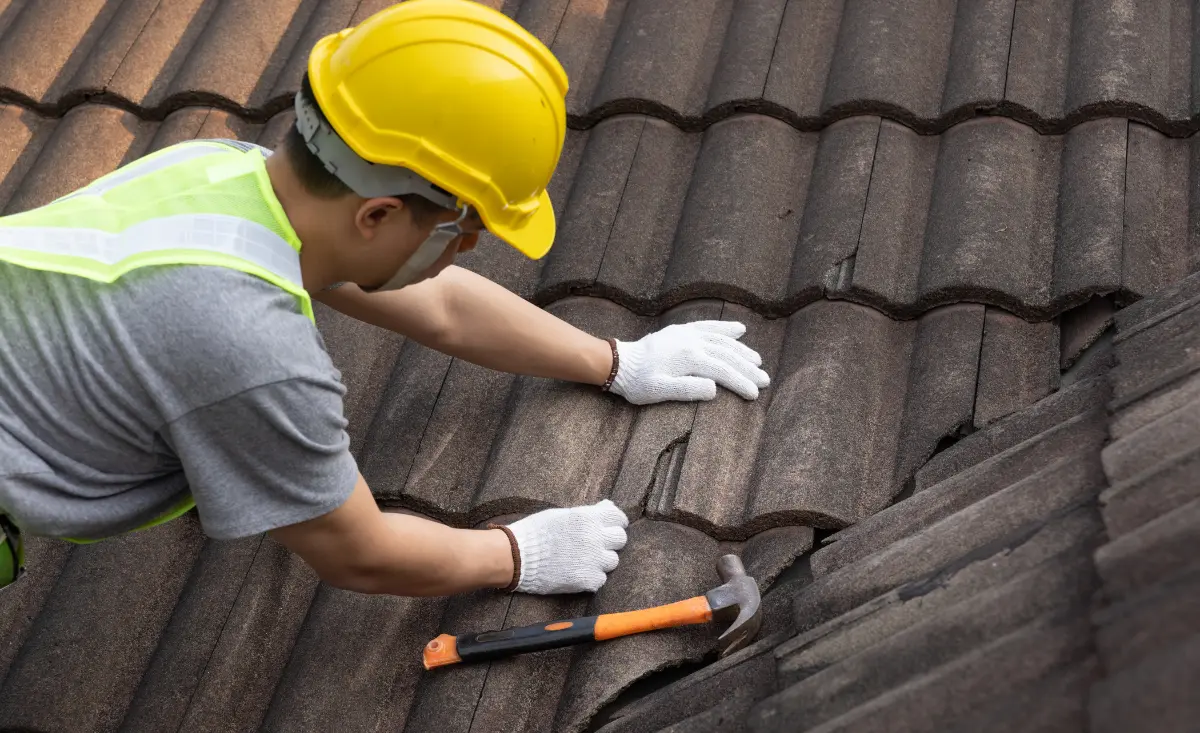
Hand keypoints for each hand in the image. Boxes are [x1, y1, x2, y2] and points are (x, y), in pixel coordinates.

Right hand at [505, 499, 628, 593]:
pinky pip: (600, 579)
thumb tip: (607, 506)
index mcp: (588, 518)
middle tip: (598, 544)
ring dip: (602, 560)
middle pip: (620, 539)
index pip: (618, 518)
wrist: (517, 556)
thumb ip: (587, 513)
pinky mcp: (587, 580)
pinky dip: (592, 577)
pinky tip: (579, 572)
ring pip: (612, 561)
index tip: (611, 527)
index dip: (616, 522)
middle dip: (611, 541)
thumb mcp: (562, 515)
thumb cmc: (535, 532)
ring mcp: (593, 560)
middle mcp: (595, 538)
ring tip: (585, 560)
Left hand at [609, 321, 769, 404]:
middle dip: (748, 368)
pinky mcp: (682, 331)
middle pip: (727, 355)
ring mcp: (687, 334)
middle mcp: (692, 342)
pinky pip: (708, 326)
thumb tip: (714, 388)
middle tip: (765, 380)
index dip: (741, 382)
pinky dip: (725, 328)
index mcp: (689, 358)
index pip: (723, 371)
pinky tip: (739, 330)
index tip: (755, 394)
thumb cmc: (638, 382)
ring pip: (722, 340)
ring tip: (758, 361)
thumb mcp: (660, 391)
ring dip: (742, 350)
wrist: (619, 363)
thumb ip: (687, 389)